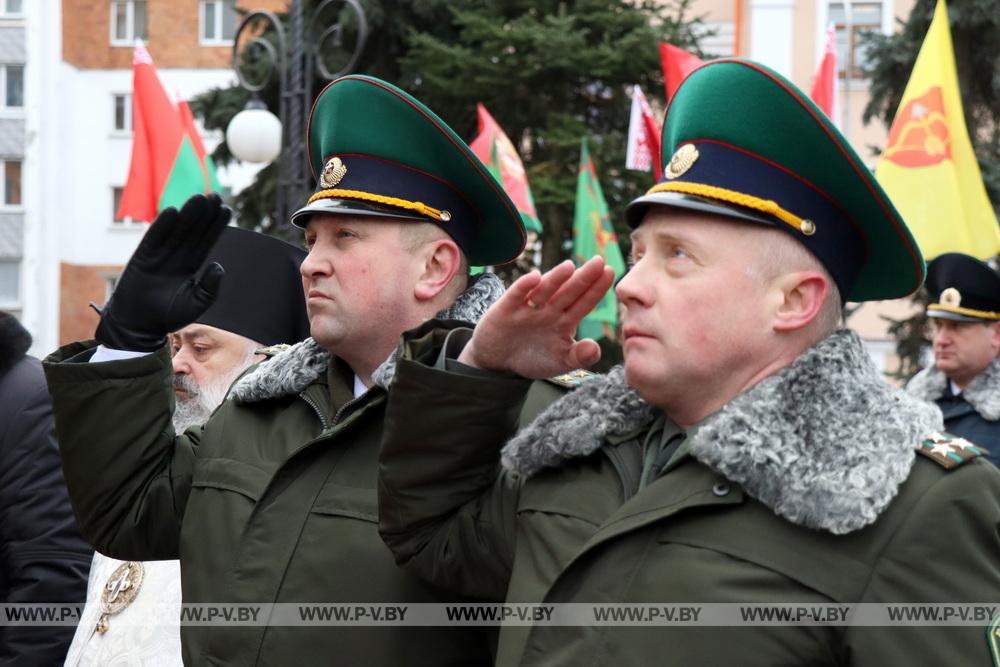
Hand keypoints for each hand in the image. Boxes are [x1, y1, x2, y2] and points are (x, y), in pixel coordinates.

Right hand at [95, 194, 230, 351]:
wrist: (139, 325)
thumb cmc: (168, 316)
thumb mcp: (195, 303)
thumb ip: (209, 288)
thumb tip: (219, 267)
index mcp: (191, 265)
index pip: (206, 241)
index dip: (215, 225)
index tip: (226, 209)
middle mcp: (176, 256)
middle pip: (193, 230)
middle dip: (204, 214)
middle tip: (215, 195)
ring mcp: (159, 255)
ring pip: (176, 230)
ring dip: (188, 214)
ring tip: (200, 198)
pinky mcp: (142, 257)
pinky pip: (153, 238)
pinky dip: (162, 226)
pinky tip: (172, 211)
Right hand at [458, 257, 615, 377]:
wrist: (499, 361)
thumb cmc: (534, 358)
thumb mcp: (560, 362)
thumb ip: (579, 357)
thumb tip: (596, 348)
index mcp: (565, 321)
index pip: (583, 303)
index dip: (596, 289)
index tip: (610, 273)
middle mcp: (549, 310)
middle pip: (568, 292)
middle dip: (583, 278)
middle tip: (599, 261)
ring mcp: (528, 308)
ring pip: (545, 291)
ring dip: (556, 279)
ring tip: (570, 267)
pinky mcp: (506, 309)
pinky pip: (516, 295)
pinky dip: (525, 286)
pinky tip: (535, 277)